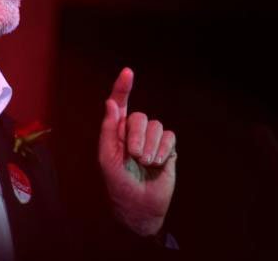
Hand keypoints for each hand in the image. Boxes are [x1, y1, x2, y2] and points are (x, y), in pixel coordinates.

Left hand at [98, 68, 176, 236]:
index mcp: (117, 130)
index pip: (120, 103)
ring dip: (150, 147)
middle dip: (137, 136)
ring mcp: (153, 140)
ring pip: (156, 126)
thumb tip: (111, 102)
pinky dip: (163, 150)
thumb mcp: (107, 156)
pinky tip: (158, 163)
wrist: (139, 205)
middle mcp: (135, 131)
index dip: (123, 87)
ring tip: (145, 163)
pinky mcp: (168, 149)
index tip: (128, 72)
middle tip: (134, 156)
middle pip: (140, 117)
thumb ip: (109, 129)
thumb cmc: (118, 182)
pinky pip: (170, 137)